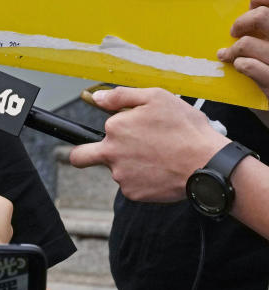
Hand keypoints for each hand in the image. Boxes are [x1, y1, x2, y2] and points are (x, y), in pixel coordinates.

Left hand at [69, 87, 228, 201]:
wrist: (208, 165)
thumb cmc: (186, 129)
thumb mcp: (156, 98)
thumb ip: (120, 96)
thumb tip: (95, 97)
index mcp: (114, 128)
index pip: (97, 129)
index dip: (113, 128)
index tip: (126, 129)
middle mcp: (111, 153)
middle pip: (81, 157)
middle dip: (82, 155)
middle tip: (104, 153)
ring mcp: (121, 176)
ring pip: (117, 170)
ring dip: (130, 165)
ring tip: (158, 157)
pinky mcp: (134, 193)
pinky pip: (132, 185)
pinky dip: (143, 180)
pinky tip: (161, 171)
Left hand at [219, 0, 268, 97]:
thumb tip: (255, 8)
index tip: (254, 4)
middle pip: (262, 16)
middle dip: (243, 22)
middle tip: (236, 31)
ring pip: (247, 43)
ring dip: (235, 49)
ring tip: (231, 55)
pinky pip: (249, 66)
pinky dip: (241, 64)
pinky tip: (241, 66)